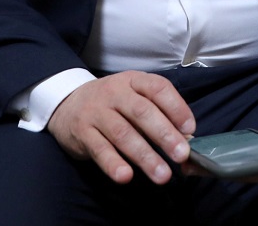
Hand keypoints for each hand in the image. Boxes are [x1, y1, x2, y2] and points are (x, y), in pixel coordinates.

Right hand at [46, 71, 195, 184]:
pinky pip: (99, 149)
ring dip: (144, 156)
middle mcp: (114, 93)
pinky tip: (126, 177)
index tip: (190, 130)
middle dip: (164, 134)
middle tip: (182, 155)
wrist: (67, 104)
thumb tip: (186, 140)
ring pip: (122, 133)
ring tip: (162, 175)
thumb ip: (158, 115)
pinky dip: (113, 163)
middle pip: (142, 112)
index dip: (176, 108)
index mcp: (133, 80)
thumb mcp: (133, 98)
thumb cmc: (112, 104)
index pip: (158, 88)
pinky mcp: (82, 132)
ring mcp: (96, 112)